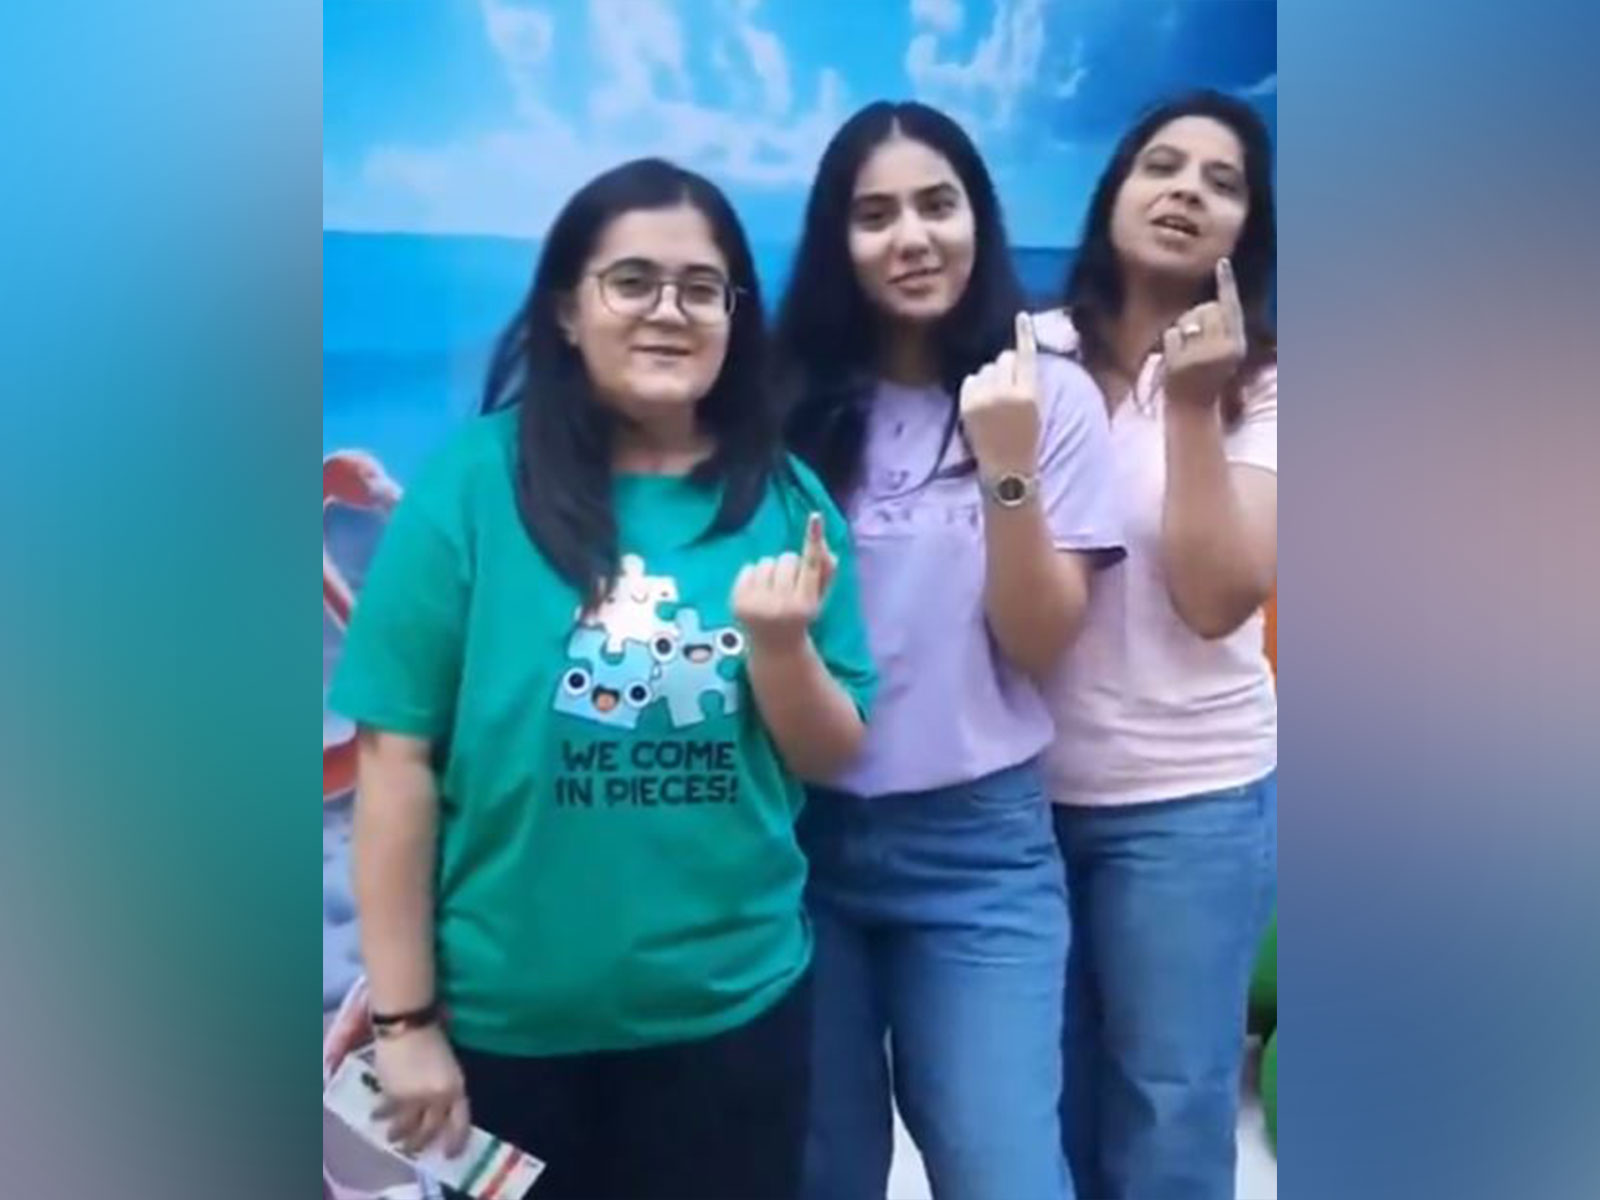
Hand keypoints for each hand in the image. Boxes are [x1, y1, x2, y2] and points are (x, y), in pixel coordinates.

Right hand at [370, 1023, 470, 1157]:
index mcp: (456, 1088)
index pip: (460, 1122)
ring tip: (392, 1137)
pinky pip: (387, 1113)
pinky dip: (381, 1115)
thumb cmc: (431, 1038)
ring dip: (398, 1135)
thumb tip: (436, 1109)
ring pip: (406, 1128)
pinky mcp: (394, 1095)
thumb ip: (444, 1088)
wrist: (408, 1024)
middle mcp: (438, 1098)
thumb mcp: (447, 1065)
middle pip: (431, 1130)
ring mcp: (415, 1098)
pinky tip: (376, 1114)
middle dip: (421, 1143)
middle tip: (413, 1150)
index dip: (456, 1141)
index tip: (449, 1153)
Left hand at [732, 512, 836, 654]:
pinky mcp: (738, 602)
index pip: (811, 565)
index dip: (814, 539)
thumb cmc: (800, 617)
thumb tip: (823, 545)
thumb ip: (825, 572)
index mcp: (805, 604)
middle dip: (790, 566)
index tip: (814, 517)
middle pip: (788, 559)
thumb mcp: (819, 599)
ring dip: (771, 571)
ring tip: (772, 590)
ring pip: (766, 562)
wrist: (775, 648)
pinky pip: (748, 568)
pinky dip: (754, 577)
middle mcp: (781, 605)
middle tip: (789, 585)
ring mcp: (757, 604)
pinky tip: (758, 593)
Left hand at [959, 312, 1041, 476]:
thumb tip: (1012, 358)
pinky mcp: (967, 405)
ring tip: (993, 401)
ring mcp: (984, 399)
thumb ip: (1027, 383)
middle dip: (1006, 366)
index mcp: (1029, 394)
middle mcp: (1006, 393)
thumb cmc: (1025, 440)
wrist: (1006, 471)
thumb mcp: (1036, 409)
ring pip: (986, 369)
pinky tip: (981, 403)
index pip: (1026, 356)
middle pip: (1003, 358)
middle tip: (1006, 386)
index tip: (1020, 317)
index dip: (1024, 335)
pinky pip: (970, 380)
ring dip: (989, 378)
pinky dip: (975, 387)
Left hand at [1162, 257, 1247, 408]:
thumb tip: (1210, 301)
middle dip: (1196, 316)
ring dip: (1182, 330)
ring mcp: (1202, 355)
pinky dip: (1169, 344)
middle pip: (1205, 308)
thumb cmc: (1207, 376)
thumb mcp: (1223, 352)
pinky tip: (1174, 361)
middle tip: (1195, 340)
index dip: (1227, 283)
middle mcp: (1223, 348)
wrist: (1193, 408)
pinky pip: (1171, 334)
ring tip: (1186, 353)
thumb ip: (1219, 328)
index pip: (1231, 307)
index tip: (1222, 263)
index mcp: (1237, 344)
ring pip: (1187, 320)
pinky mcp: (1182, 362)